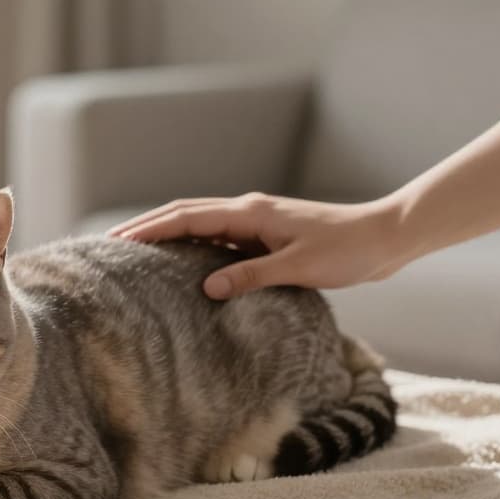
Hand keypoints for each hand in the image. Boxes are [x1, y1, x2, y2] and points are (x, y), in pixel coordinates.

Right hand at [108, 193, 410, 298]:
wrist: (386, 238)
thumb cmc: (348, 250)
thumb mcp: (298, 268)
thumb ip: (250, 276)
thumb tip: (206, 287)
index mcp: (250, 213)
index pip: (187, 217)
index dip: (151, 229)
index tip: (119, 241)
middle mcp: (248, 211)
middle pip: (185, 213)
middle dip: (148, 227)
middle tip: (113, 244)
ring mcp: (256, 222)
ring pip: (200, 223)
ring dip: (168, 234)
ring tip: (137, 252)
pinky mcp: (266, 235)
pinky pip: (219, 238)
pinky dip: (193, 245)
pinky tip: (184, 263)